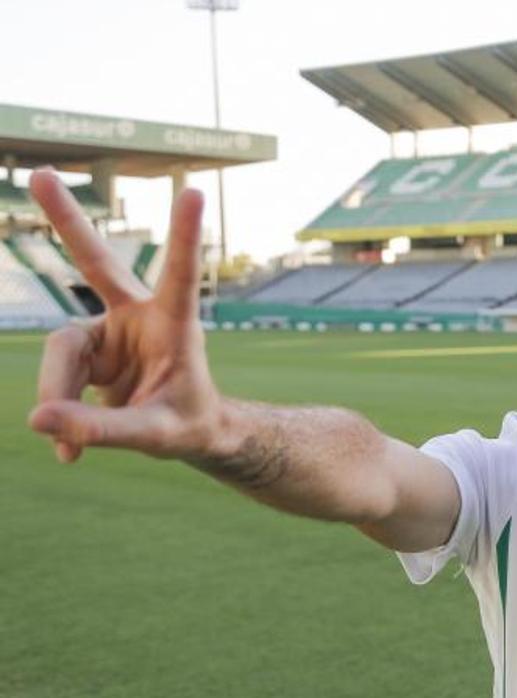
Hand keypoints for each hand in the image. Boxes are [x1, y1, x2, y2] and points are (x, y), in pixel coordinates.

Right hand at [27, 170, 222, 461]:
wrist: (185, 432)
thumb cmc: (186, 425)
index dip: (184, 237)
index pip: (180, 276)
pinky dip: (58, 414)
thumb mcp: (154, 435)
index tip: (192, 192)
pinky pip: (56, 379)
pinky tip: (69, 452)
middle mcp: (138, 316)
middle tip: (41, 175)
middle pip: (97, 264)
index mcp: (176, 325)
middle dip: (68, 222)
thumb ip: (102, 429)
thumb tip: (38, 418)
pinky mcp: (88, 349)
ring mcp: (109, 330)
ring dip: (59, 396)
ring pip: (61, 353)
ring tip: (70, 447)